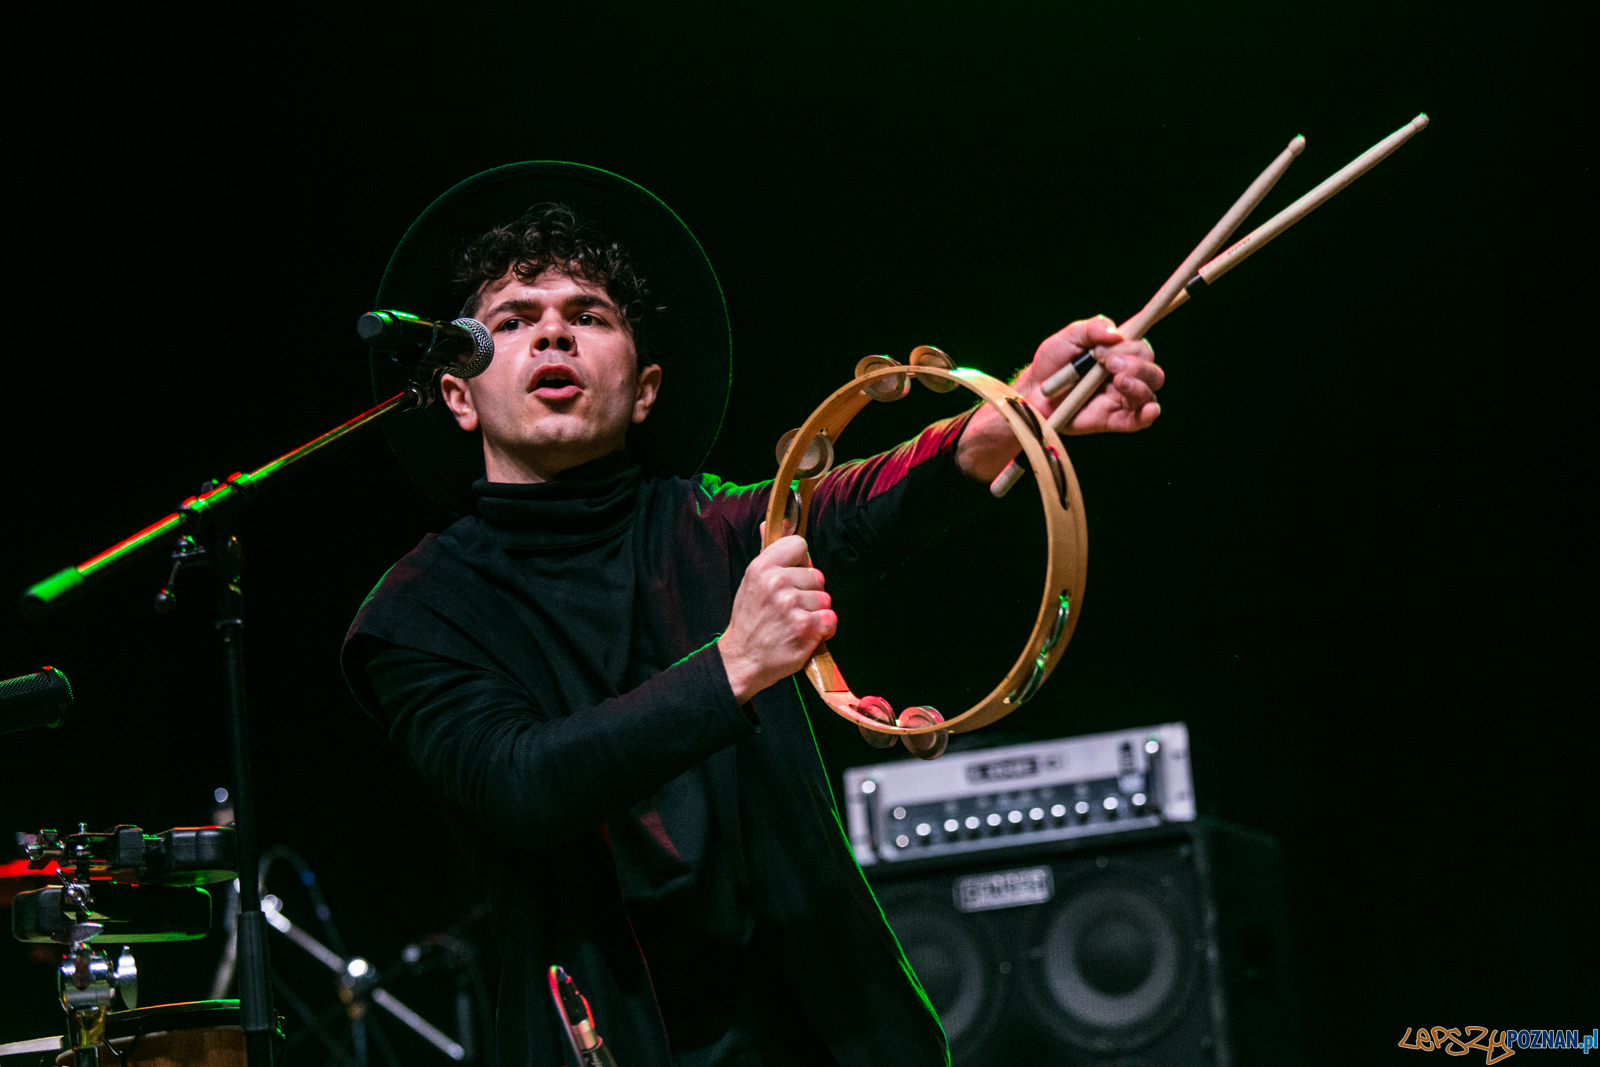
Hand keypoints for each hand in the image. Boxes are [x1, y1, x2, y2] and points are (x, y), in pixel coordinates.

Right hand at [719, 535, 835, 703]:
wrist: (742, 659)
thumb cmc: (750, 621)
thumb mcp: (751, 582)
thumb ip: (766, 553)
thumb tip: (768, 522)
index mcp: (762, 566)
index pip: (800, 545)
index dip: (800, 563)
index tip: (792, 578)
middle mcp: (776, 582)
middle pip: (817, 575)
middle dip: (810, 593)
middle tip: (790, 608)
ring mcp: (791, 604)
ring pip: (825, 599)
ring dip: (816, 613)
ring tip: (796, 623)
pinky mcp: (805, 626)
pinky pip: (831, 619)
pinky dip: (824, 630)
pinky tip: (806, 634)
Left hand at [1031, 316, 1163, 434]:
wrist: (1033, 391)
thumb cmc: (1053, 361)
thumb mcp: (1069, 337)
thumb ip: (1092, 329)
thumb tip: (1116, 334)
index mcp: (1121, 354)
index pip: (1142, 349)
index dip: (1130, 347)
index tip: (1100, 350)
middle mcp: (1127, 376)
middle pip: (1152, 372)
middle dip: (1135, 366)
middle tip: (1108, 364)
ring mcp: (1122, 399)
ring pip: (1149, 394)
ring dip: (1139, 385)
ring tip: (1119, 381)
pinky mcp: (1114, 420)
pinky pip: (1140, 421)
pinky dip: (1148, 415)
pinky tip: (1149, 409)